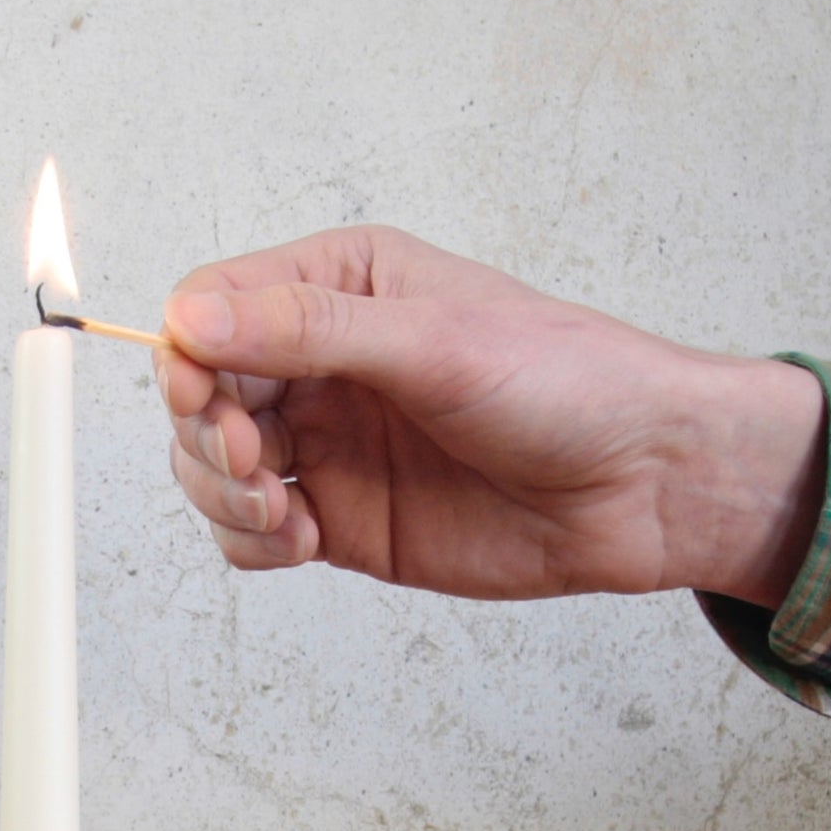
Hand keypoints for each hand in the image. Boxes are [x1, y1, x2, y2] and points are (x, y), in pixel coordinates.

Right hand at [157, 227, 824, 608]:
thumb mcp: (432, 341)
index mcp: (340, 286)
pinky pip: (252, 534)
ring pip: (212, 470)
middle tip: (253, 465)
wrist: (642, 485)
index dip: (188, 355)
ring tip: (284, 512)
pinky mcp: (341, 520)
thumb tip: (190, 318)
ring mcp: (327, 445)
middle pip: (199, 395)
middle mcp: (321, 364)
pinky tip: (303, 539)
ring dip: (224, 496)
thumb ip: (305, 330)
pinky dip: (254, 544)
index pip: (213, 307)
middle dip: (205, 436)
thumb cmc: (566, 383)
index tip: (203, 399)